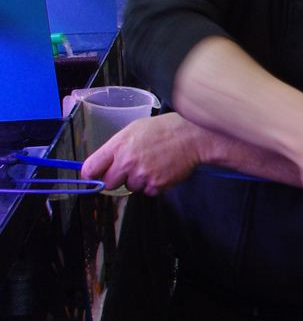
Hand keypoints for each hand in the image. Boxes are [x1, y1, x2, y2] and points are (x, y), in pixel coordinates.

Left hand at [81, 112, 204, 193]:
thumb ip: (116, 147)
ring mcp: (141, 175)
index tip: (93, 176)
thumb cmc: (164, 130)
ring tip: (152, 164)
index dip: (91, 174)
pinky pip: (147, 191)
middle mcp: (127, 162)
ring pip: (130, 187)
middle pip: (109, 183)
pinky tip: (161, 170)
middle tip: (131, 167)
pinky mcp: (156, 185)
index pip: (91, 168)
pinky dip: (154, 184)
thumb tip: (103, 163)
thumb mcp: (134, 129)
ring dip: (139, 180)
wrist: (192, 137)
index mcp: (118, 146)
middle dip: (117, 178)